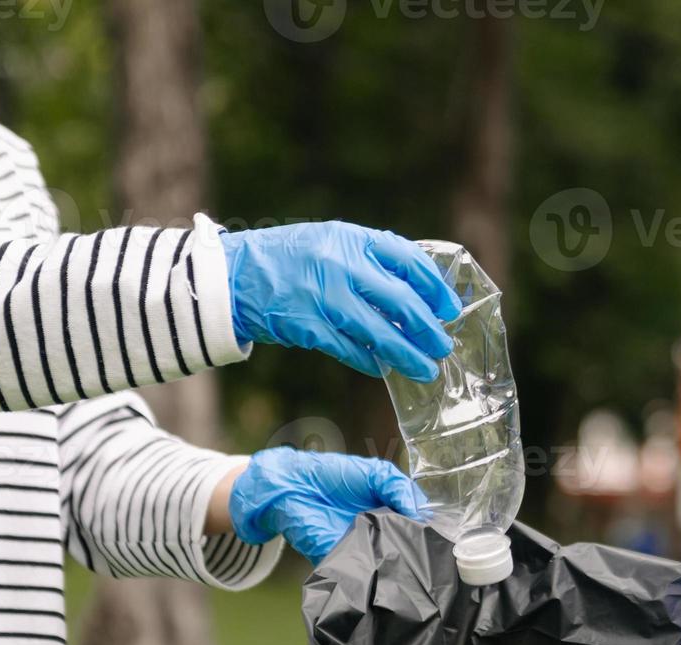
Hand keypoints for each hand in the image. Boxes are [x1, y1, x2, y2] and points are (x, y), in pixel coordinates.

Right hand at [221, 222, 461, 379]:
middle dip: (427, 327)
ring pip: (379, 331)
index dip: (435, 286)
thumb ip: (369, 261)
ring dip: (406, 354)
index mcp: (351, 238)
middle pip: (400, 300)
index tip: (449, 307)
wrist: (231, 275)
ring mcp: (323, 296)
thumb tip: (416, 293)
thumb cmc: (287, 259)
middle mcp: (340, 264)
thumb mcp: (331, 243)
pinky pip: (350, 349)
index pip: (408, 259)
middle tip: (442, 345)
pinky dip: (370, 361)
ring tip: (425, 369)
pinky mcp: (307, 326)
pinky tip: (384, 369)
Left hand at [227, 447, 425, 563]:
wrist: (292, 488)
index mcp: (392, 513)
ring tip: (416, 561)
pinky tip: (390, 568)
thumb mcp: (376, 473)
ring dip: (402, 563)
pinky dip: (378, 572)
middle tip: (434, 552)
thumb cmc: (332, 476)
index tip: (445, 537)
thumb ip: (400, 488)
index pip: (419, 527)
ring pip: (391, 565)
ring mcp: (364, 551)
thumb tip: (422, 515)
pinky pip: (366, 574)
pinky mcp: (345, 564)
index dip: (432, 532)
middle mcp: (381, 535)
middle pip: (408, 549)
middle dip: (420, 550)